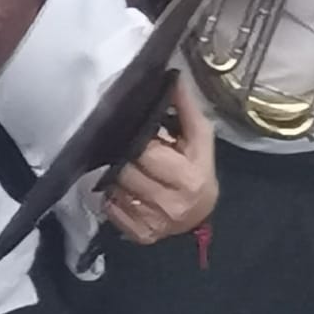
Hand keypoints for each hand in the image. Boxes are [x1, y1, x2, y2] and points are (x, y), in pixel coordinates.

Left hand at [105, 79, 216, 245]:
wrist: (201, 212)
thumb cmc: (198, 169)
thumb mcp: (199, 139)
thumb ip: (186, 109)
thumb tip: (173, 78)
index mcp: (189, 177)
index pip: (145, 152)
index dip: (138, 140)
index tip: (139, 134)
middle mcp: (171, 204)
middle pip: (126, 172)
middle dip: (124, 158)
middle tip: (129, 151)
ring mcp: (154, 223)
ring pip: (115, 190)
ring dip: (116, 177)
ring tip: (126, 168)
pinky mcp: (140, 235)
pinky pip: (112, 211)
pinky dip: (113, 198)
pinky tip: (124, 190)